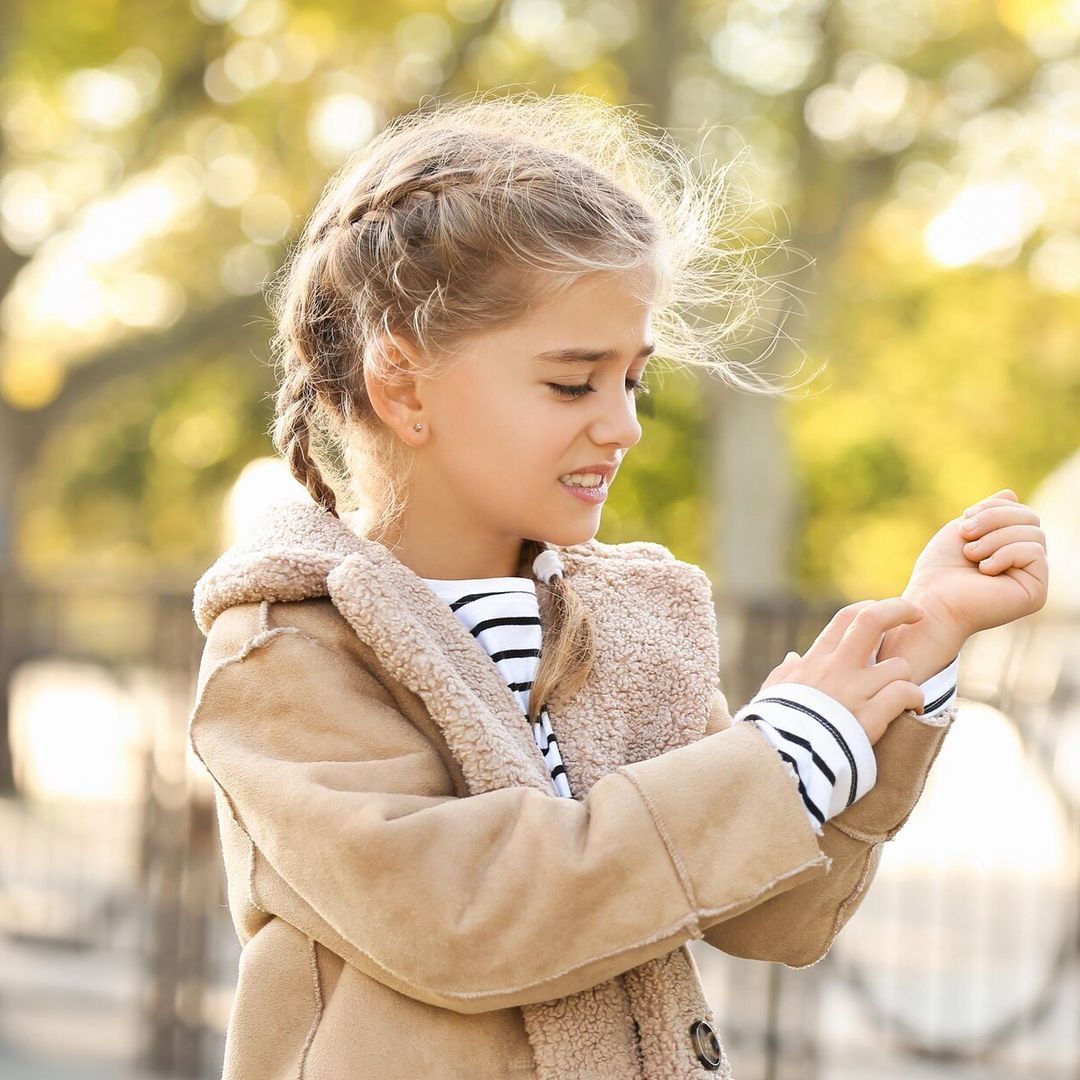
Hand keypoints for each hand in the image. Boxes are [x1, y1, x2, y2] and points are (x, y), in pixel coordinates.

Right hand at [760, 598, 926, 745]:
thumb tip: (793, 658)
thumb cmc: (774, 726)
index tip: (884, 611)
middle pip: (872, 621)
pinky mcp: (870, 716)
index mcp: (815, 661)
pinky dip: (915, 699)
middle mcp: (836, 668)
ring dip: (906, 679)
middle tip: (917, 614)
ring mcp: (854, 690)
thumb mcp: (774, 693)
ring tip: (905, 693)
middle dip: (900, 610)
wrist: (782, 758)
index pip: (845, 618)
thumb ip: (785, 673)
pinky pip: (905, 693)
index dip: (870, 608)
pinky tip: (913, 709)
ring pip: (898, 666)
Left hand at [901, 488, 1048, 642]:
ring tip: (970, 555)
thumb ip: (988, 513)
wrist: (932, 601)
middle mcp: (1025, 564)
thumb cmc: (940, 570)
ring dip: (995, 538)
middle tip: (965, 534)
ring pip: (1034, 533)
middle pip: (1031, 518)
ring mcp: (1033, 578)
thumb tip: (1011, 493)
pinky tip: (985, 570)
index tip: (965, 518)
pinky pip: (1035, 552)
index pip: (1021, 511)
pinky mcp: (1036, 592)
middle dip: (994, 518)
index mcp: (1010, 547)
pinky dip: (1005, 554)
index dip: (994, 507)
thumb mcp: (964, 530)